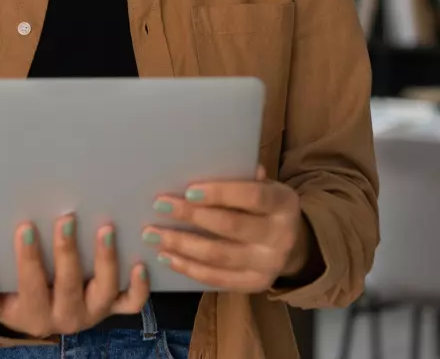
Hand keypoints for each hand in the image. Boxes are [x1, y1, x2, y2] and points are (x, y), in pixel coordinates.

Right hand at [0, 215, 149, 337]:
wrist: (34, 316)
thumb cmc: (11, 298)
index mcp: (35, 316)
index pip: (31, 288)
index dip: (28, 260)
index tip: (25, 228)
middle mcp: (67, 317)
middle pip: (69, 286)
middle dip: (67, 252)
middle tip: (65, 219)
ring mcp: (93, 312)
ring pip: (105, 291)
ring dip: (106, 260)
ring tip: (104, 229)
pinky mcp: (111, 307)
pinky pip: (131, 303)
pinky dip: (139, 287)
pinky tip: (139, 262)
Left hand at [145, 166, 307, 291]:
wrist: (292, 242)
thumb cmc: (263, 204)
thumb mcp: (262, 185)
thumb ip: (240, 176)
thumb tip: (209, 162)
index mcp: (283, 203)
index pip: (252, 197)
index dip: (220, 193)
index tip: (188, 190)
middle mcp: (280, 236)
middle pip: (230, 226)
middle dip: (191, 215)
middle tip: (159, 206)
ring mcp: (269, 265)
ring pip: (219, 256)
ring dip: (182, 245)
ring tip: (152, 235)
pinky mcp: (255, 284)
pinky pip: (218, 279)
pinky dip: (189, 268)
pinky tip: (167, 257)